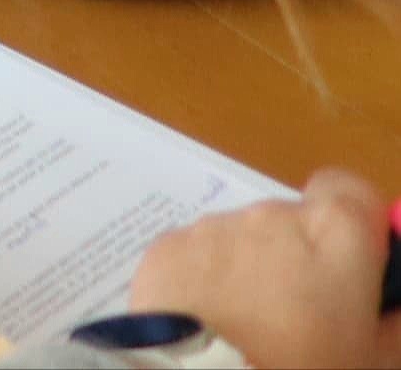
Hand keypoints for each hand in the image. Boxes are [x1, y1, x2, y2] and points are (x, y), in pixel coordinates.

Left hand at [129, 171, 400, 369]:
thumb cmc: (309, 369)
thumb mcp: (378, 356)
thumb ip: (394, 315)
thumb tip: (392, 298)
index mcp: (335, 231)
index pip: (350, 189)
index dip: (355, 221)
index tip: (355, 261)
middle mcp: (272, 213)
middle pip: (293, 220)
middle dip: (300, 256)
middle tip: (302, 313)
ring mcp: (212, 226)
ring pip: (243, 238)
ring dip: (252, 268)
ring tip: (251, 325)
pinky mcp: (165, 247)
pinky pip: (197, 255)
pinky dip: (206, 279)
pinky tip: (212, 322)